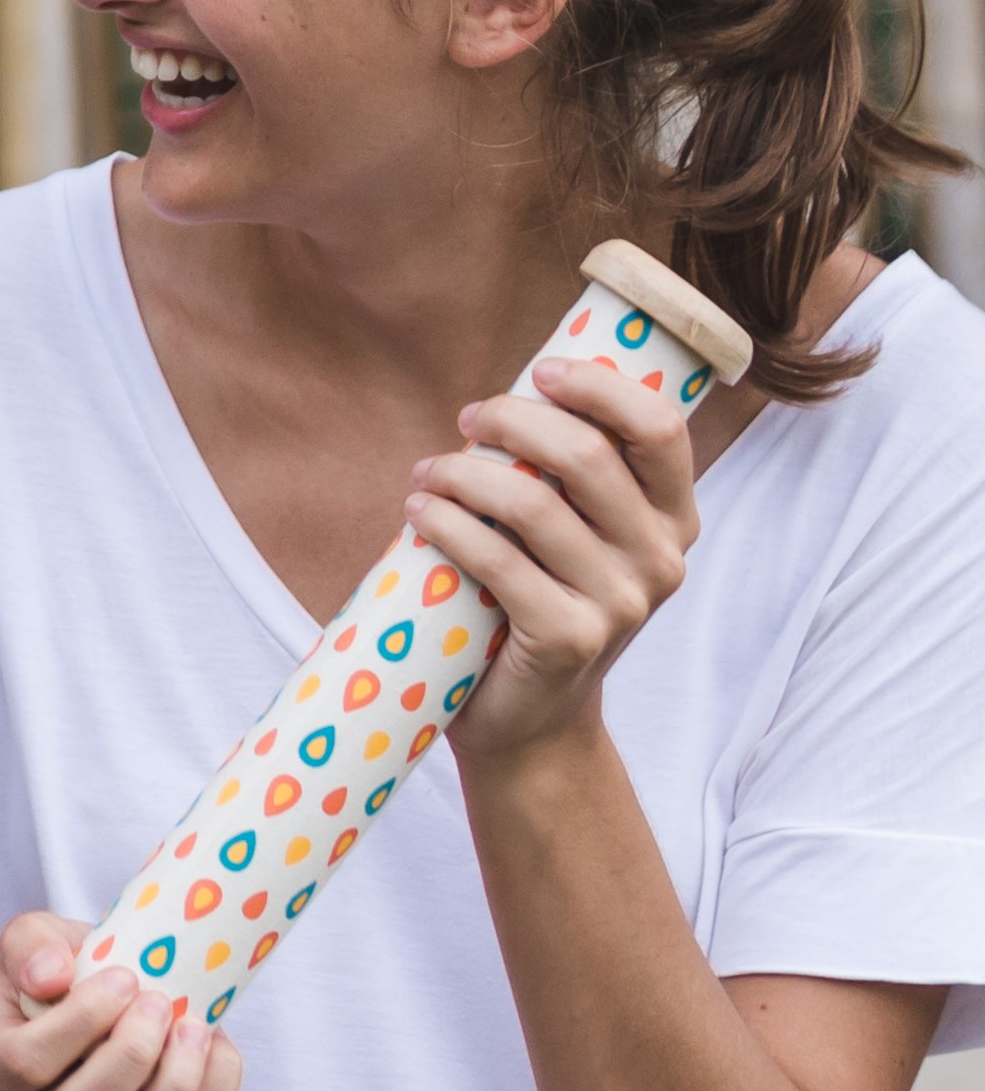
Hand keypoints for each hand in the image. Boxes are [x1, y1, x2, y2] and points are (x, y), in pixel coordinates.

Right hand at [0, 915, 240, 1090]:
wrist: (100, 1017)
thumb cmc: (63, 976)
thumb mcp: (34, 942)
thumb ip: (30, 946)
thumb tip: (52, 977)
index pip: (25, 1063)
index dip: (80, 1022)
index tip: (124, 977)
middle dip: (129, 1056)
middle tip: (159, 1002)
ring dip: (172, 1086)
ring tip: (194, 1028)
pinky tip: (214, 1045)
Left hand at [411, 356, 696, 769]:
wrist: (531, 720)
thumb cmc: (538, 603)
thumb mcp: (575, 536)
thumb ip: (567, 477)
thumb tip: (509, 398)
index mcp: (673, 518)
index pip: (659, 428)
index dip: (600, 386)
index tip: (540, 370)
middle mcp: (661, 558)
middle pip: (587, 456)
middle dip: (513, 420)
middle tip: (465, 420)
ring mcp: (620, 603)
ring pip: (532, 504)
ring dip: (463, 474)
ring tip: (426, 474)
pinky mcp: (569, 638)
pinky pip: (496, 560)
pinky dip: (446, 524)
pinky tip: (418, 512)